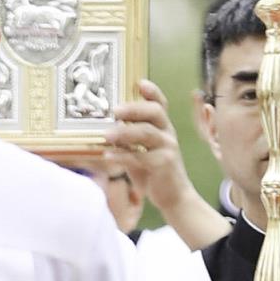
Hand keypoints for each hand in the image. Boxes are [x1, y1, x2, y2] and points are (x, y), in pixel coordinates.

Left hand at [105, 82, 227, 249]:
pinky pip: (140, 156)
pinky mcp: (164, 164)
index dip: (152, 92)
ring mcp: (168, 148)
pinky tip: (108, 156)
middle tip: (115, 110)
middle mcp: (168, 133)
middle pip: (155, 112)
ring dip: (124, 132)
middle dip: (134, 108)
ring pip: (147, 133)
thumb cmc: (153, 171)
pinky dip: (122, 155)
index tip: (139, 83)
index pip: (160, 104)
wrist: (174, 197)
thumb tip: (106, 127)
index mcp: (163, 127)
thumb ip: (128, 138)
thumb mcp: (141, 150)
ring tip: (106, 135)